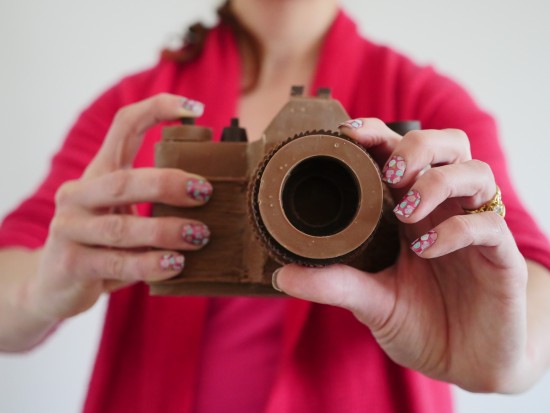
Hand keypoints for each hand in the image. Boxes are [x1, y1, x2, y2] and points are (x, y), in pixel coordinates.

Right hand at [27, 94, 210, 321]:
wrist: (55, 286)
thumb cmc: (104, 245)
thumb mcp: (125, 216)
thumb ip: (154, 205)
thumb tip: (213, 197)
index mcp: (98, 174)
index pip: (123, 126)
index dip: (157, 110)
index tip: (196, 109)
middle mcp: (78, 194)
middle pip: (124, 181)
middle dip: (168, 184)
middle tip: (205, 192)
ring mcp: (69, 228)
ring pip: (121, 227)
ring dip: (165, 230)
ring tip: (199, 235)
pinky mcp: (71, 263)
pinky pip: (117, 262)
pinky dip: (150, 264)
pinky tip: (175, 264)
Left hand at [274, 118, 529, 391]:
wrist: (460, 364)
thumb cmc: (418, 323)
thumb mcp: (370, 301)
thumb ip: (333, 283)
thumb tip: (280, 275)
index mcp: (413, 209)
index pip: (402, 152)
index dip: (379, 134)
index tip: (349, 133)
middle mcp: (446, 210)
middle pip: (449, 145)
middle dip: (417, 146)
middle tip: (390, 174)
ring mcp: (476, 229)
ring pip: (476, 172)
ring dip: (438, 181)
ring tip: (405, 212)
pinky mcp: (501, 257)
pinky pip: (488, 225)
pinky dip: (456, 229)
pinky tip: (425, 249)